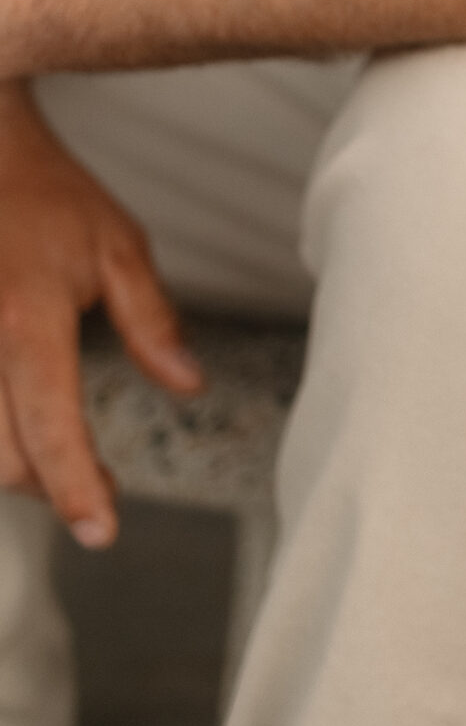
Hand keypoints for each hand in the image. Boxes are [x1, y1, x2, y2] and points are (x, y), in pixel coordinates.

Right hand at [0, 88, 199, 544]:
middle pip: (2, 456)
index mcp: (26, 320)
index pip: (49, 427)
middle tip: (98, 486)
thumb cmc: (46, 196)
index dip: (75, 488)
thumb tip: (188, 385)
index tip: (101, 529)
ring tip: (59, 461)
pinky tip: (22, 426)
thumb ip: (150, 321)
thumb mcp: (116, 247)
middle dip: (51, 484)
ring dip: (16, 464)